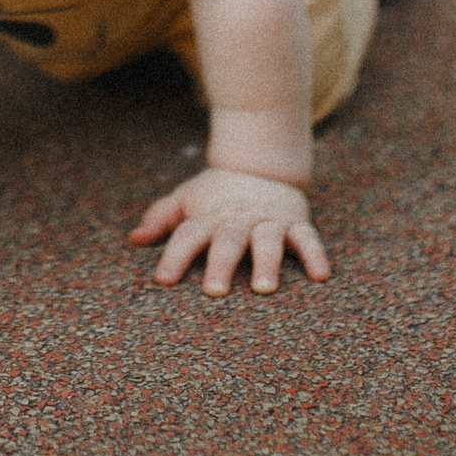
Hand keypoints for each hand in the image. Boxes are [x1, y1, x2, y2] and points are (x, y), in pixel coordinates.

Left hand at [129, 167, 330, 294]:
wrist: (261, 164)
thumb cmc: (217, 194)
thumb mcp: (187, 198)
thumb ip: (162, 218)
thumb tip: (134, 238)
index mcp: (209, 216)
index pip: (188, 235)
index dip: (174, 256)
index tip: (163, 280)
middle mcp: (237, 218)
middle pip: (227, 240)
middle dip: (221, 264)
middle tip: (214, 291)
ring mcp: (268, 220)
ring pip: (267, 240)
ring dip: (266, 262)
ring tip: (264, 288)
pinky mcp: (295, 222)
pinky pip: (308, 238)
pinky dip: (315, 255)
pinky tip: (320, 276)